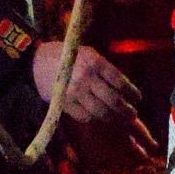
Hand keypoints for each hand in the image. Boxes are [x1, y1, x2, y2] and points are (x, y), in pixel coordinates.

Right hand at [31, 39, 158, 173]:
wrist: (37, 62)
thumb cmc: (68, 56)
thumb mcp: (89, 53)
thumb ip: (105, 69)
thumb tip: (124, 89)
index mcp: (95, 62)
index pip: (120, 81)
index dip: (132, 93)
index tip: (138, 99)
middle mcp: (86, 77)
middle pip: (113, 100)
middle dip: (126, 110)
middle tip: (133, 114)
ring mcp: (75, 92)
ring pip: (100, 112)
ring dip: (114, 118)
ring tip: (120, 119)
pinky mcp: (65, 103)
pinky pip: (85, 117)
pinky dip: (95, 119)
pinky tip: (100, 117)